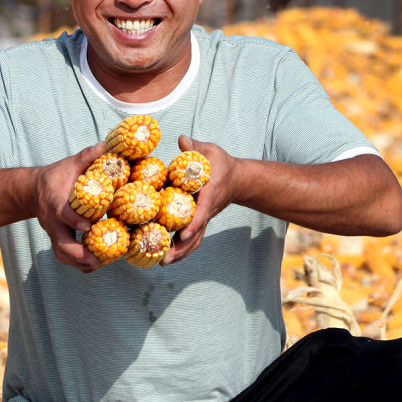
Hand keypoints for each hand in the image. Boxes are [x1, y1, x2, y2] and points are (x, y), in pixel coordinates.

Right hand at [33, 141, 106, 271]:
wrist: (33, 191)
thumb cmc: (56, 176)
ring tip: (98, 265)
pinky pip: (64, 256)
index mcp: (55, 202)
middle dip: (79, 254)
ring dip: (79, 263)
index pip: (63, 214)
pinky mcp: (57, 240)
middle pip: (61, 243)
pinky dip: (77, 264)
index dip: (74, 221)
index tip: (89, 226)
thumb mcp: (70, 163)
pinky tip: (93, 266)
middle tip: (98, 259)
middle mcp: (52, 222)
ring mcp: (53, 233)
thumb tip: (107, 144)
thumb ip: (87, 156)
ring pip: (62, 254)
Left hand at [162, 136, 235, 264]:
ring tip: (162, 262)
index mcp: (210, 194)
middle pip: (196, 233)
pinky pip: (193, 238)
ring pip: (194, 240)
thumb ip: (195, 147)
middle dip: (181, 247)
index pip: (202, 212)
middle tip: (163, 258)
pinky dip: (182, 249)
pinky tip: (167, 255)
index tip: (182, 234)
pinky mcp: (201, 222)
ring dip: (180, 253)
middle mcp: (207, 211)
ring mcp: (205, 218)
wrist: (239, 179)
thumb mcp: (211, 151)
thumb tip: (182, 139)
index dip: (193, 223)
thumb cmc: (222, 164)